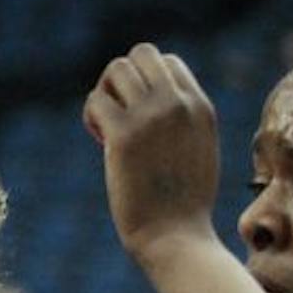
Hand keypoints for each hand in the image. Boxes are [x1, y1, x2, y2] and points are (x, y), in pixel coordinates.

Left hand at [82, 43, 222, 266]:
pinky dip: (91, 117)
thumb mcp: (198, 152)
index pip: (168, 62)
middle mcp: (179, 104)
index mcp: (201, 107)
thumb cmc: (183, 206)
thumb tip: (156, 103)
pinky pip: (95, 100)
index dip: (146, 84)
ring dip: (104, 94)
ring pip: (115, 69)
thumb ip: (183, 123)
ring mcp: (152, 116)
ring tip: (106, 128)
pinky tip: (100, 141)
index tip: (141, 117)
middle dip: (122, 80)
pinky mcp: (124, 135)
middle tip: (118, 115)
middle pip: (141, 54)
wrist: (176, 238)